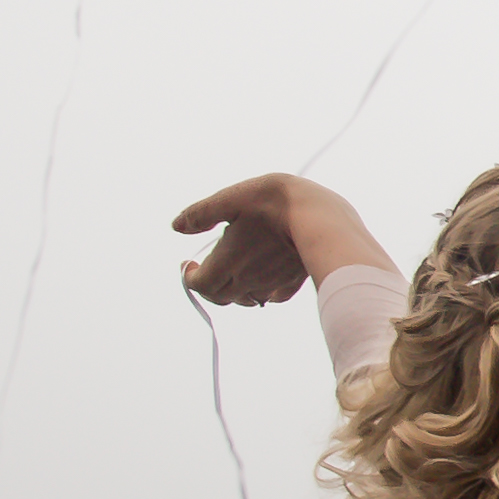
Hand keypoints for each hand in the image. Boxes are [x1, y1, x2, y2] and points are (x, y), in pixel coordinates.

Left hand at [174, 175, 311, 306]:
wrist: (321, 216)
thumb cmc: (275, 202)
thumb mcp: (232, 198)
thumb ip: (202, 214)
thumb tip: (178, 226)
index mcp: (227, 261)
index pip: (199, 284)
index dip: (188, 277)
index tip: (188, 264)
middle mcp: (246, 279)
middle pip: (218, 296)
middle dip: (207, 285)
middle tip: (205, 269)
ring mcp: (270, 284)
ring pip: (244, 299)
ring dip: (231, 290)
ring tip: (232, 271)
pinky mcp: (292, 283)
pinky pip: (271, 296)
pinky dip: (260, 291)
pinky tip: (263, 276)